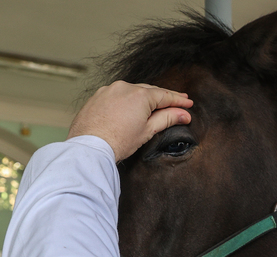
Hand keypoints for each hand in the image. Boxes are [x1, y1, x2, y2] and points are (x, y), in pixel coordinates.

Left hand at [68, 81, 193, 160]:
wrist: (89, 148)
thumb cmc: (117, 141)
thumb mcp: (147, 131)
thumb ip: (167, 118)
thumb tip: (183, 114)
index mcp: (139, 95)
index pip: (165, 95)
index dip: (178, 100)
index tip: (188, 103)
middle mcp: (124, 87)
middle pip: (149, 91)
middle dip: (164, 97)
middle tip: (177, 101)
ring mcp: (108, 90)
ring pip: (132, 91)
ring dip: (144, 97)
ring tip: (156, 104)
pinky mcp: (97, 97)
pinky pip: (117, 94)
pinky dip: (127, 99)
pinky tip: (131, 107)